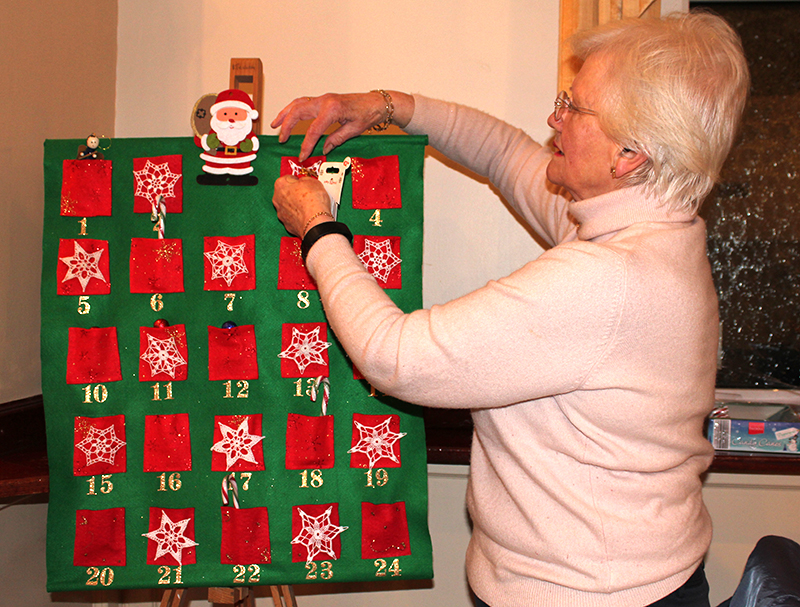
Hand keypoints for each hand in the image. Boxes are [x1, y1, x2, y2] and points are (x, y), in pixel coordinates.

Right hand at [271, 92, 413, 161]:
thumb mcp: (353, 130)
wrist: (376, 103)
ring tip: (275, 124)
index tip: (302, 155)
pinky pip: (303, 102)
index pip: (313, 130)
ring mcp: (323, 98)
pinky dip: (293, 108)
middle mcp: (325, 101)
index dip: (306, 145)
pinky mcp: (323, 100)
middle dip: (287, 126)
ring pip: (298, 104)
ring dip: (285, 113)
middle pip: (299, 112)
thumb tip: (323, 150)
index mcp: (332, 109)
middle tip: (281, 139)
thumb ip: (336, 139)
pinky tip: (287, 115)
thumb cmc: (368, 114)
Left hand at [272, 174, 331, 237]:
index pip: (287, 178)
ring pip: (288, 206)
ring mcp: (281, 213)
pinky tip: (307, 215)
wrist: (315, 222)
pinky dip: (298, 216)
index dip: (297, 180)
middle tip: (307, 194)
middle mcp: (277, 199)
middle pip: (286, 193)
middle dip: (295, 193)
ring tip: (309, 206)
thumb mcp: (312, 181)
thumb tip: (305, 182)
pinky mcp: (287, 224)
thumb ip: (305, 179)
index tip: (303, 183)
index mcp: (281, 185)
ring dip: (296, 205)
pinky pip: (292, 217)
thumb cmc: (313, 201)